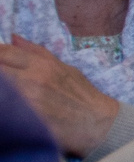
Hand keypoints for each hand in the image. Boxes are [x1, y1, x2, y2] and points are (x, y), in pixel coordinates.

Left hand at [0, 36, 119, 155]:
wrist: (96, 123)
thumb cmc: (81, 94)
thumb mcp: (64, 68)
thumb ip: (37, 53)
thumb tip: (13, 38)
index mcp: (42, 65)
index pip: (5, 52)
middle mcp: (32, 80)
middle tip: (3, 79)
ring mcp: (27, 101)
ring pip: (0, 90)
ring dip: (1, 89)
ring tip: (5, 92)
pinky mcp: (24, 121)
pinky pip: (5, 110)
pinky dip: (4, 106)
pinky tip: (8, 107)